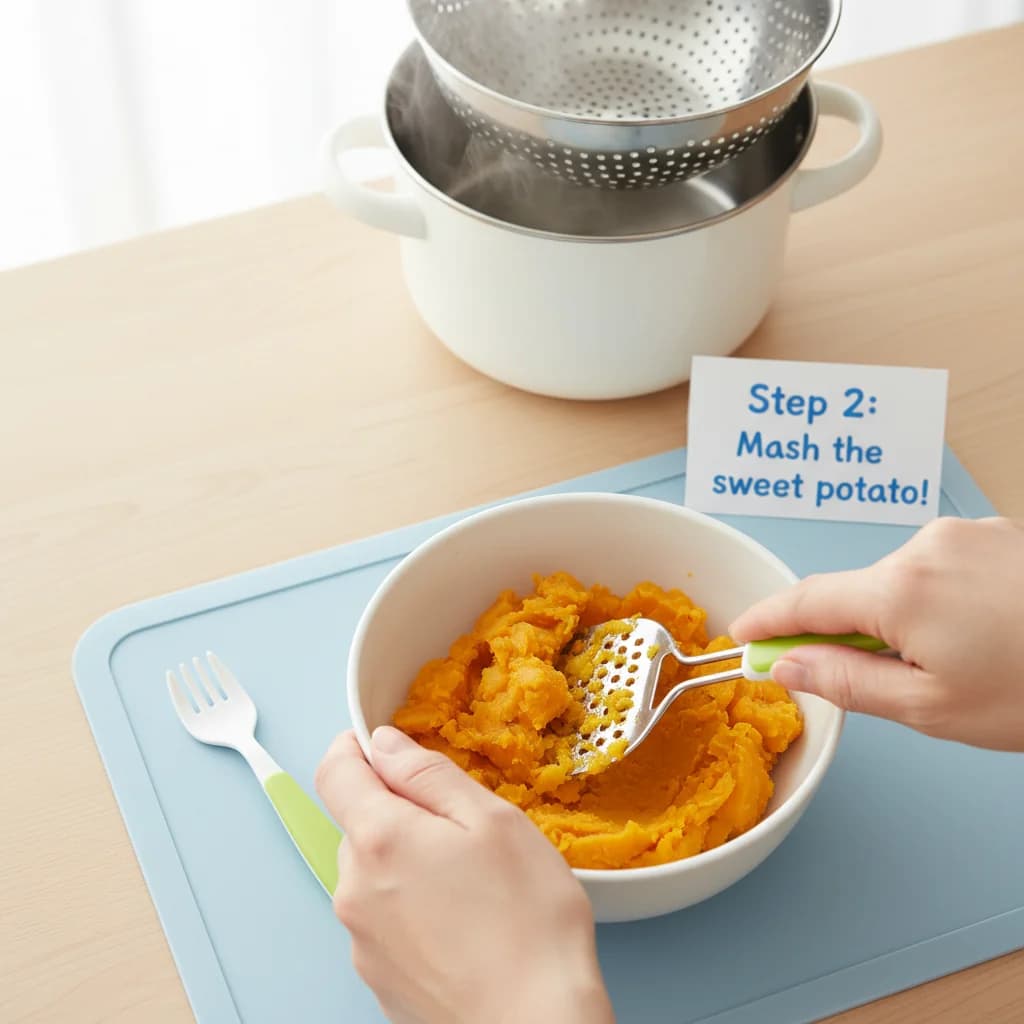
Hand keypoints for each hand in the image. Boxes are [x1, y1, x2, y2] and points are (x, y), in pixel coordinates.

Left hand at [316, 727, 614, 1023]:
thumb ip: (428, 773)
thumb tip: (385, 745)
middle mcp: (354, 889)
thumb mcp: (492, 821)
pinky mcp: (377, 977)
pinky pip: (384, 919)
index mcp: (380, 838)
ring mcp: (362, 940)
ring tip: (471, 884)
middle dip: (399, 812)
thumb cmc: (526, 922)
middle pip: (358, 824)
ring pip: (373, 873)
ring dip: (407, 862)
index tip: (380, 744)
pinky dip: (412, 908)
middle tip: (461, 827)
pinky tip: (462, 924)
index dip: (355, 747)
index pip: (335, 771)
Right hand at [730, 517, 1023, 751]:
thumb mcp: (933, 708)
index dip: (768, 621)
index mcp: (900, 590)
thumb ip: (847, 683)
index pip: (805, 600)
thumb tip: (790, 667)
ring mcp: (966, 535)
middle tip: (872, 682)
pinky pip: (941, 568)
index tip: (744, 637)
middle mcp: (926, 547)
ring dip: (900, 620)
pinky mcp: (998, 536)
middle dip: (848, 633)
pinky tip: (978, 638)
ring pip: (901, 582)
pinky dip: (938, 602)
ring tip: (955, 667)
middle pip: (854, 591)